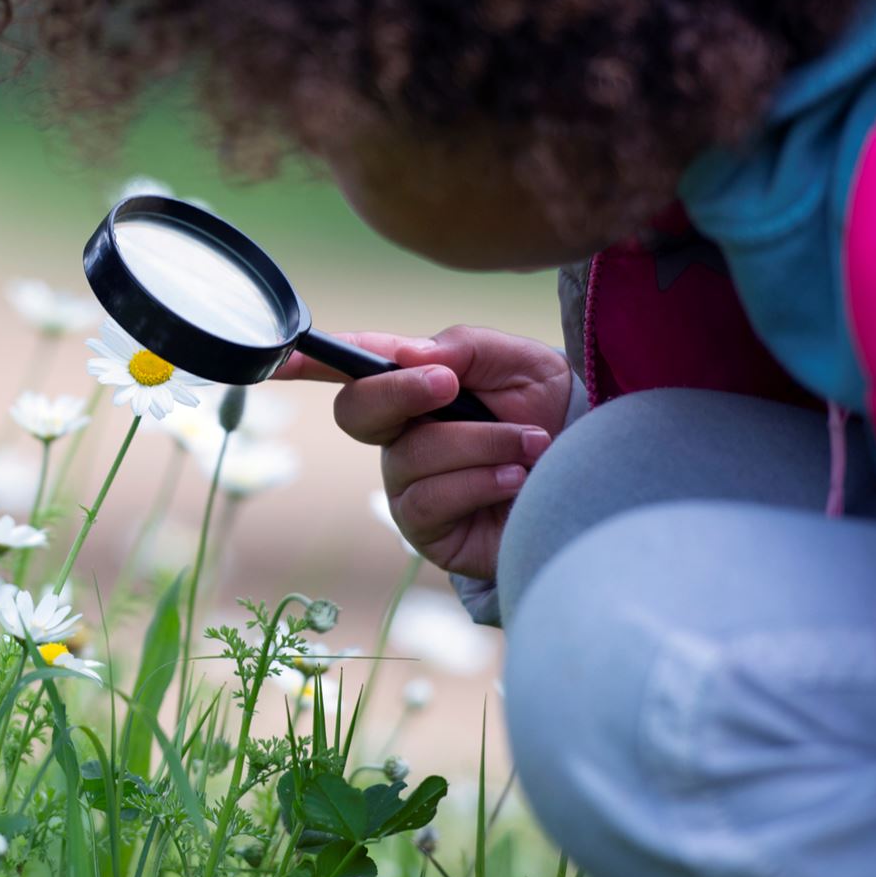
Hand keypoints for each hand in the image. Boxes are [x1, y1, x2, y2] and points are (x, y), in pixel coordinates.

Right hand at [273, 326, 573, 577]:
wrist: (595, 474)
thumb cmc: (550, 412)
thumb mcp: (519, 361)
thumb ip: (463, 345)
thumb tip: (407, 354)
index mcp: (414, 386)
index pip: (351, 369)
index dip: (308, 362)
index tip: (280, 356)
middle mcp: (401, 434)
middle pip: (356, 411)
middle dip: (400, 393)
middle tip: (451, 385)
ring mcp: (409, 483)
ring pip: (409, 455)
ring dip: (479, 443)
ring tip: (529, 445)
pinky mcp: (428, 530)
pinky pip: (428, 500)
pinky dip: (479, 482)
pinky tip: (515, 481)